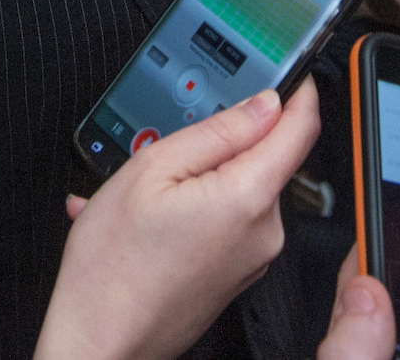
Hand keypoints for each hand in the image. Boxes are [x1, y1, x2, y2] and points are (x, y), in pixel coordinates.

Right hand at [34, 85, 319, 359]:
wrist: (100, 344)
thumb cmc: (113, 268)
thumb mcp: (151, 170)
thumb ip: (216, 131)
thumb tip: (265, 104)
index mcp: (248, 197)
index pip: (300, 126)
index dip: (297, 88)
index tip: (287, 67)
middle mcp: (264, 230)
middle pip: (265, 157)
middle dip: (223, 140)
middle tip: (169, 145)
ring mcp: (254, 256)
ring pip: (240, 188)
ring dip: (199, 177)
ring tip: (143, 193)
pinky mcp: (238, 272)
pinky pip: (226, 219)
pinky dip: (193, 207)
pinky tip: (149, 218)